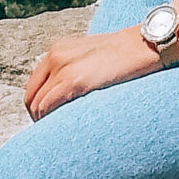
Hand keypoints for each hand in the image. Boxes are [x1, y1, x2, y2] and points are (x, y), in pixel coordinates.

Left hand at [23, 29, 161, 120]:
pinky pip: (47, 106)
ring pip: (37, 105)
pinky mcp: (74, 81)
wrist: (146, 44)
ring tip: (60, 133)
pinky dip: (50, 120)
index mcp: (59, 50)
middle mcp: (55, 56)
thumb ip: (77, 70)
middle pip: (31, 96)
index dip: (38, 105)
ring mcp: (63, 68)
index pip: (34, 84)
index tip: (49, 119)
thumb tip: (70, 96)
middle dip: (38, 116)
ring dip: (45, 122)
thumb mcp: (94, 56)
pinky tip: (63, 129)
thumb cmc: (128, 55)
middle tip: (53, 130)